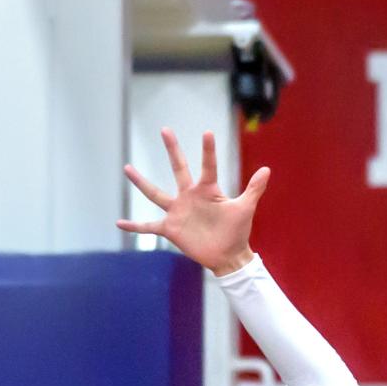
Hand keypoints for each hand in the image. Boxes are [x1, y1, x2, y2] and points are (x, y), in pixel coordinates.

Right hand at [117, 129, 270, 275]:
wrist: (228, 256)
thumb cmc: (237, 231)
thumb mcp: (245, 208)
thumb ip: (254, 189)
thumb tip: (267, 169)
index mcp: (207, 190)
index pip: (208, 166)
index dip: (208, 150)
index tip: (207, 131)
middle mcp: (189, 196)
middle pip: (178, 168)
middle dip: (173, 150)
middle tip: (165, 129)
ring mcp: (178, 211)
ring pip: (155, 194)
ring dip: (141, 182)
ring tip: (127, 168)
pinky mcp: (171, 229)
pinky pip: (148, 227)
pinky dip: (134, 227)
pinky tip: (119, 223)